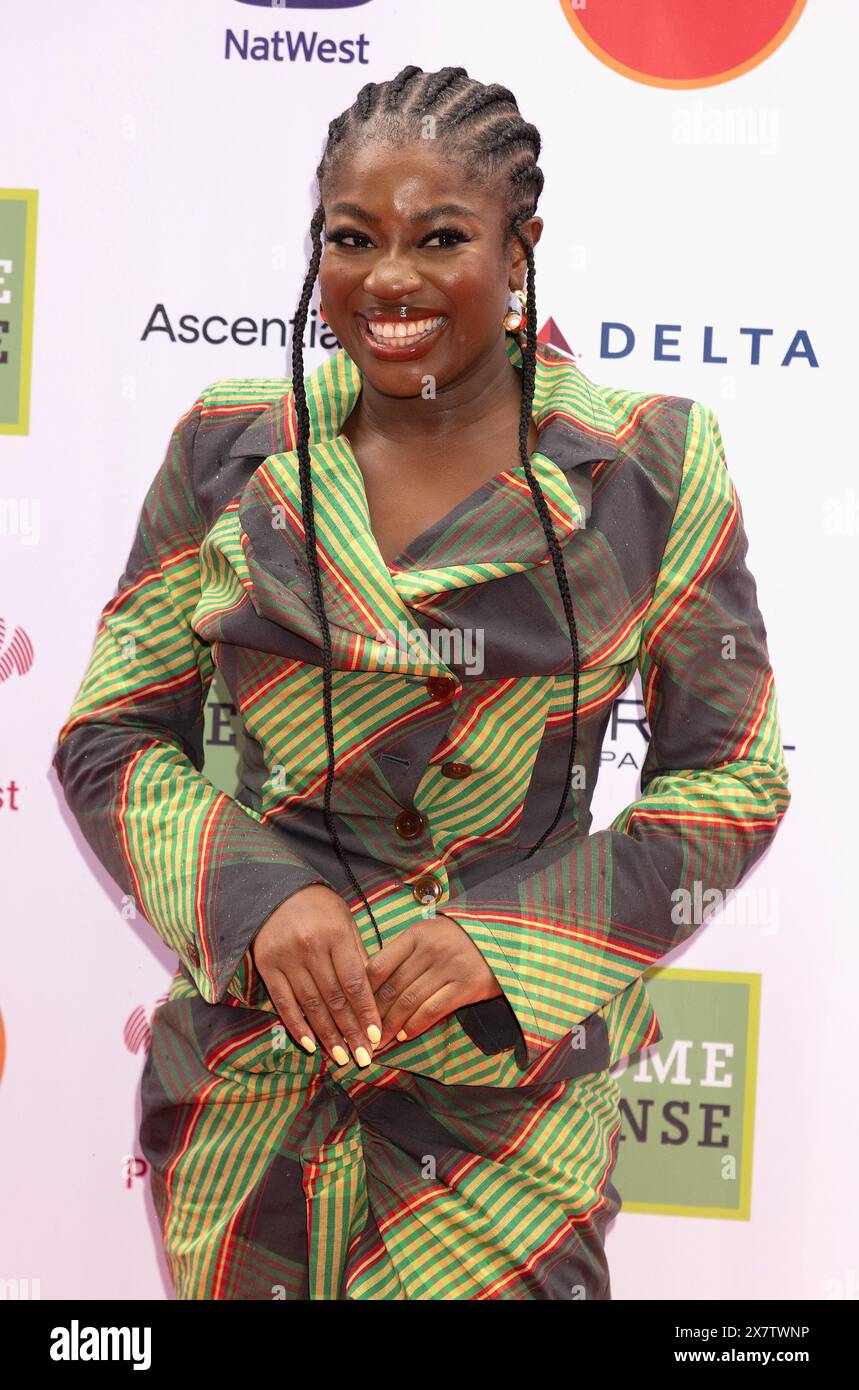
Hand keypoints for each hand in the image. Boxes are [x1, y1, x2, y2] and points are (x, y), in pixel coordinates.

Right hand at [251, 884, 382, 1066]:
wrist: (276, 891)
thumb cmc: (319, 907)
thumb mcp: (346, 921)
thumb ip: (358, 954)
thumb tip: (375, 993)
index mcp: (336, 935)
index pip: (355, 982)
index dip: (366, 1012)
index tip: (376, 1036)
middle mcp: (311, 948)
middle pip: (335, 998)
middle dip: (350, 1031)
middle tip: (363, 1058)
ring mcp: (287, 959)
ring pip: (311, 1005)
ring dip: (328, 1035)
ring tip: (342, 1057)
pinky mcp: (267, 967)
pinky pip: (284, 1003)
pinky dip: (297, 1026)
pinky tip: (311, 1045)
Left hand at [365, 913, 502, 1050]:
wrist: (504, 938)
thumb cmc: (458, 939)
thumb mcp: (429, 934)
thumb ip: (403, 953)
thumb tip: (370, 982)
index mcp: (416, 934)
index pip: (379, 964)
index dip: (363, 992)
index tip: (354, 1010)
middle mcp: (430, 949)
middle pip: (392, 986)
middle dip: (373, 1014)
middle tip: (362, 1033)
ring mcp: (449, 967)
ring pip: (409, 1001)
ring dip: (391, 1025)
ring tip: (380, 1041)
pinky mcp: (467, 985)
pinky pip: (433, 1009)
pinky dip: (416, 1025)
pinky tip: (405, 1035)